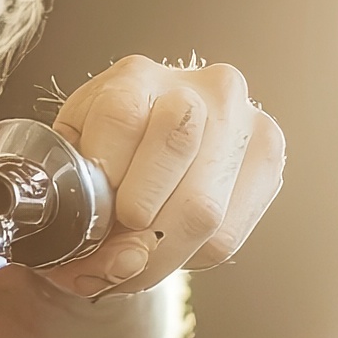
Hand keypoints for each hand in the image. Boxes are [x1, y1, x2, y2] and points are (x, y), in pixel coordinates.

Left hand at [44, 56, 285, 297]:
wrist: (147, 155)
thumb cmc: (102, 161)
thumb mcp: (68, 171)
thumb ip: (78, 211)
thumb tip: (128, 261)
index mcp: (138, 76)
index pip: (121, 117)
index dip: (102, 177)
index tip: (89, 209)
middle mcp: (204, 89)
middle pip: (174, 155)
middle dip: (135, 219)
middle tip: (113, 246)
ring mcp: (246, 122)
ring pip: (204, 209)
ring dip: (159, 253)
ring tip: (131, 261)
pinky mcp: (268, 162)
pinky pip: (228, 235)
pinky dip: (190, 257)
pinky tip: (169, 246)